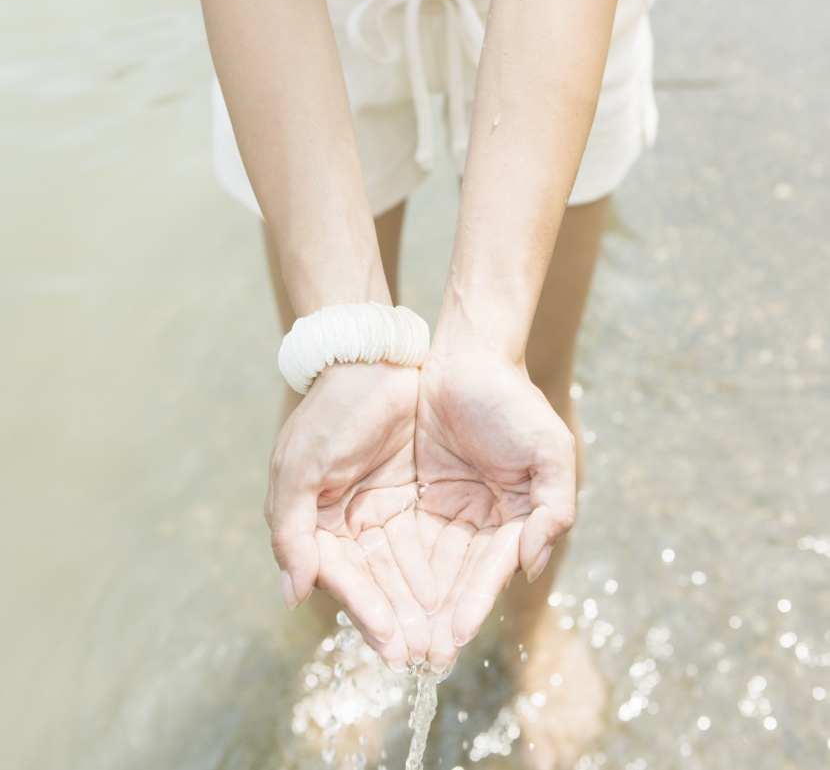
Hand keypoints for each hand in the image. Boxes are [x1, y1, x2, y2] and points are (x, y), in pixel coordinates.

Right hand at [265, 361, 438, 670]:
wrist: (374, 356)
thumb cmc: (331, 410)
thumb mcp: (301, 468)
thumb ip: (292, 533)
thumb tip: (293, 596)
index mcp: (312, 522)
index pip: (341, 580)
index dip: (366, 612)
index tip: (393, 644)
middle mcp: (344, 523)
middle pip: (375, 584)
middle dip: (400, 621)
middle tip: (429, 657)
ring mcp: (379, 508)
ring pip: (402, 569)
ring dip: (421, 604)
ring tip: (446, 638)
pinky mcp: (411, 493)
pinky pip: (424, 540)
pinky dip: (437, 568)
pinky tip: (455, 593)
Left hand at [414, 345, 576, 673]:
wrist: (466, 354)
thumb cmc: (514, 399)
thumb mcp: (550, 449)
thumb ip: (554, 508)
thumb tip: (530, 564)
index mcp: (518, 517)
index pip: (492, 570)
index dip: (475, 602)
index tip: (456, 635)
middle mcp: (484, 520)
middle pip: (459, 578)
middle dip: (442, 617)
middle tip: (421, 658)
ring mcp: (449, 508)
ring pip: (429, 565)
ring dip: (415, 603)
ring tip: (397, 642)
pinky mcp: (417, 493)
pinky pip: (403, 535)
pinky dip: (393, 566)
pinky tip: (378, 596)